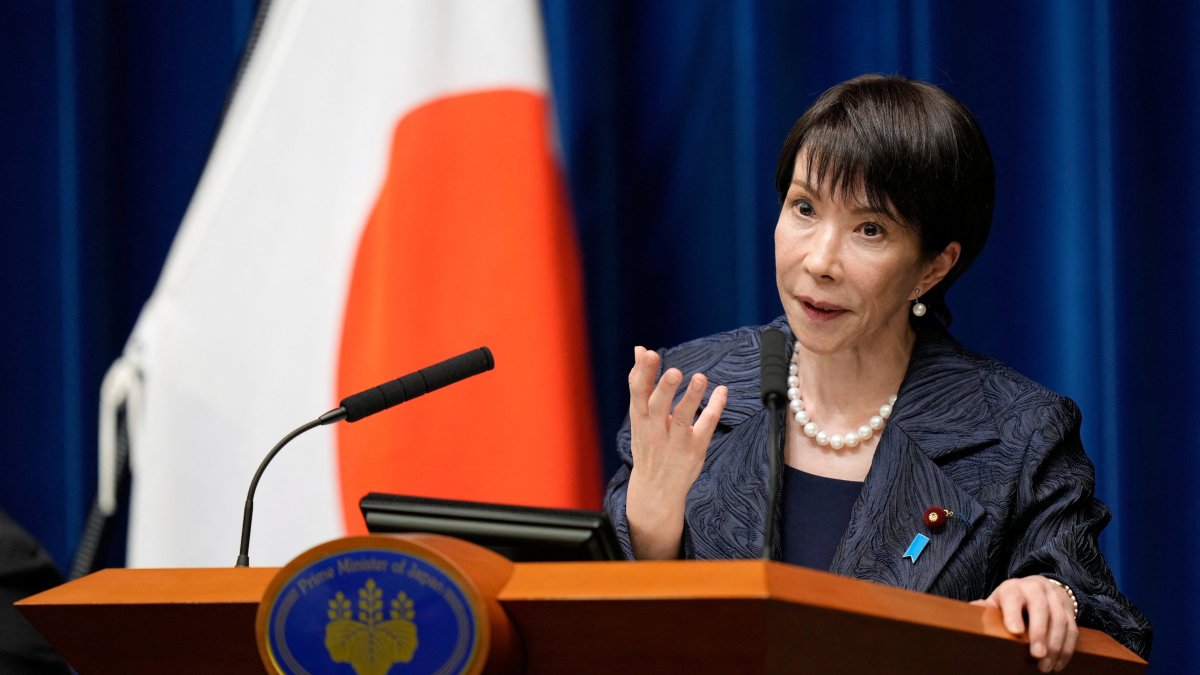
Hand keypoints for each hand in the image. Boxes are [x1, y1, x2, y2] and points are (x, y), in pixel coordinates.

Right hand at [624, 346, 727, 558]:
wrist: (655, 490)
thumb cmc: (648, 443)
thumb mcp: (639, 415)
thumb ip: (641, 382)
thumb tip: (639, 348)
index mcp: (640, 418)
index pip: (637, 392)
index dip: (642, 373)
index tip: (648, 353)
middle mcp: (655, 429)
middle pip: (657, 406)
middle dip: (664, 388)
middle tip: (674, 371)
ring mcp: (675, 441)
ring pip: (683, 418)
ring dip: (691, 398)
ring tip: (700, 377)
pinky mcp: (694, 450)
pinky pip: (706, 426)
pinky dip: (714, 408)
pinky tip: (722, 391)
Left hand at [971, 575, 1078, 671]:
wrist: (1040, 587)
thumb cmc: (1013, 599)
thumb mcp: (998, 600)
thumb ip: (986, 608)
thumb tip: (969, 611)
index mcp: (1014, 588)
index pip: (1013, 598)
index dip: (1014, 614)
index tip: (1015, 632)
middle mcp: (1036, 589)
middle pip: (1040, 609)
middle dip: (1039, 633)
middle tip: (1036, 656)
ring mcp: (1055, 598)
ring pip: (1059, 621)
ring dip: (1055, 646)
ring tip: (1045, 666)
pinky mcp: (1070, 611)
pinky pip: (1072, 630)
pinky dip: (1066, 649)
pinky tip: (1057, 664)